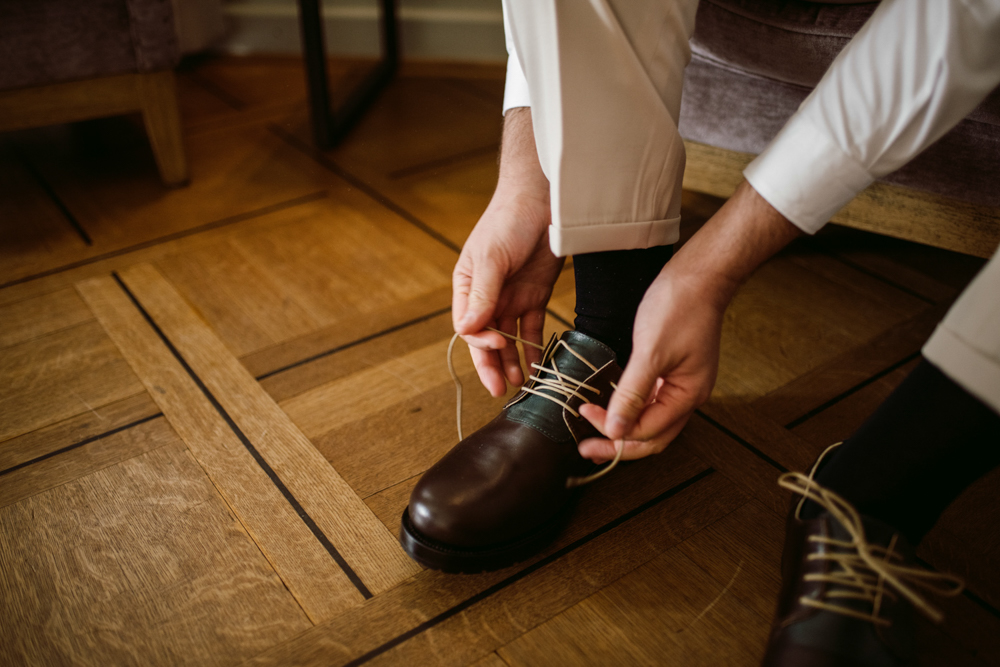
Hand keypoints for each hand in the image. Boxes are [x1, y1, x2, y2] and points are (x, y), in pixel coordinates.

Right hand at [452, 107, 563, 396]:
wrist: (542, 199)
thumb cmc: (508, 221)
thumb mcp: (492, 257)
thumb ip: (482, 295)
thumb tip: (468, 330)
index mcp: (467, 287)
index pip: (467, 326)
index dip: (481, 341)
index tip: (499, 341)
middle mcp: (487, 297)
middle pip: (486, 339)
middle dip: (493, 364)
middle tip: (500, 389)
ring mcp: (511, 298)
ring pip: (509, 339)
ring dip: (513, 361)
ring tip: (522, 384)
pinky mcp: (535, 296)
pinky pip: (532, 329)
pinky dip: (534, 348)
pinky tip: (539, 367)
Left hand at [577, 267, 726, 460]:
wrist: (698, 275)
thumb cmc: (679, 307)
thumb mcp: (651, 352)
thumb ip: (632, 394)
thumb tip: (615, 430)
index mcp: (688, 395)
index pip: (647, 431)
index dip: (614, 430)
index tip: (586, 415)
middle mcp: (687, 395)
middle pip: (652, 436)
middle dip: (618, 445)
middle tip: (586, 449)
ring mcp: (681, 384)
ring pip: (651, 421)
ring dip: (623, 430)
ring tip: (595, 435)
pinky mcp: (672, 371)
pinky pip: (651, 402)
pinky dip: (630, 409)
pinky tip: (613, 410)